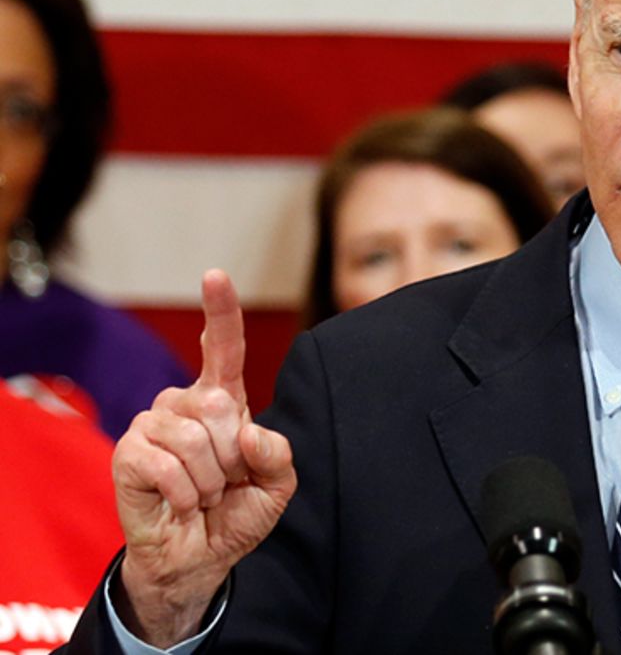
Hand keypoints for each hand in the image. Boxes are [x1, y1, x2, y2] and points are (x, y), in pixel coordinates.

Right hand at [112, 270, 296, 646]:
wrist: (199, 559)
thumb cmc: (235, 514)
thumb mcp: (276, 486)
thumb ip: (278, 456)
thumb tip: (248, 433)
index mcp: (222, 402)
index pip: (223, 348)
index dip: (220, 311)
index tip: (215, 276)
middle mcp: (183, 404)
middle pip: (220, 406)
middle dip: (233, 455)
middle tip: (224, 481)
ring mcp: (151, 425)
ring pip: (195, 438)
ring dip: (210, 479)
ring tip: (202, 493)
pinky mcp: (128, 454)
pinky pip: (168, 464)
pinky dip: (186, 493)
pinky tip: (182, 504)